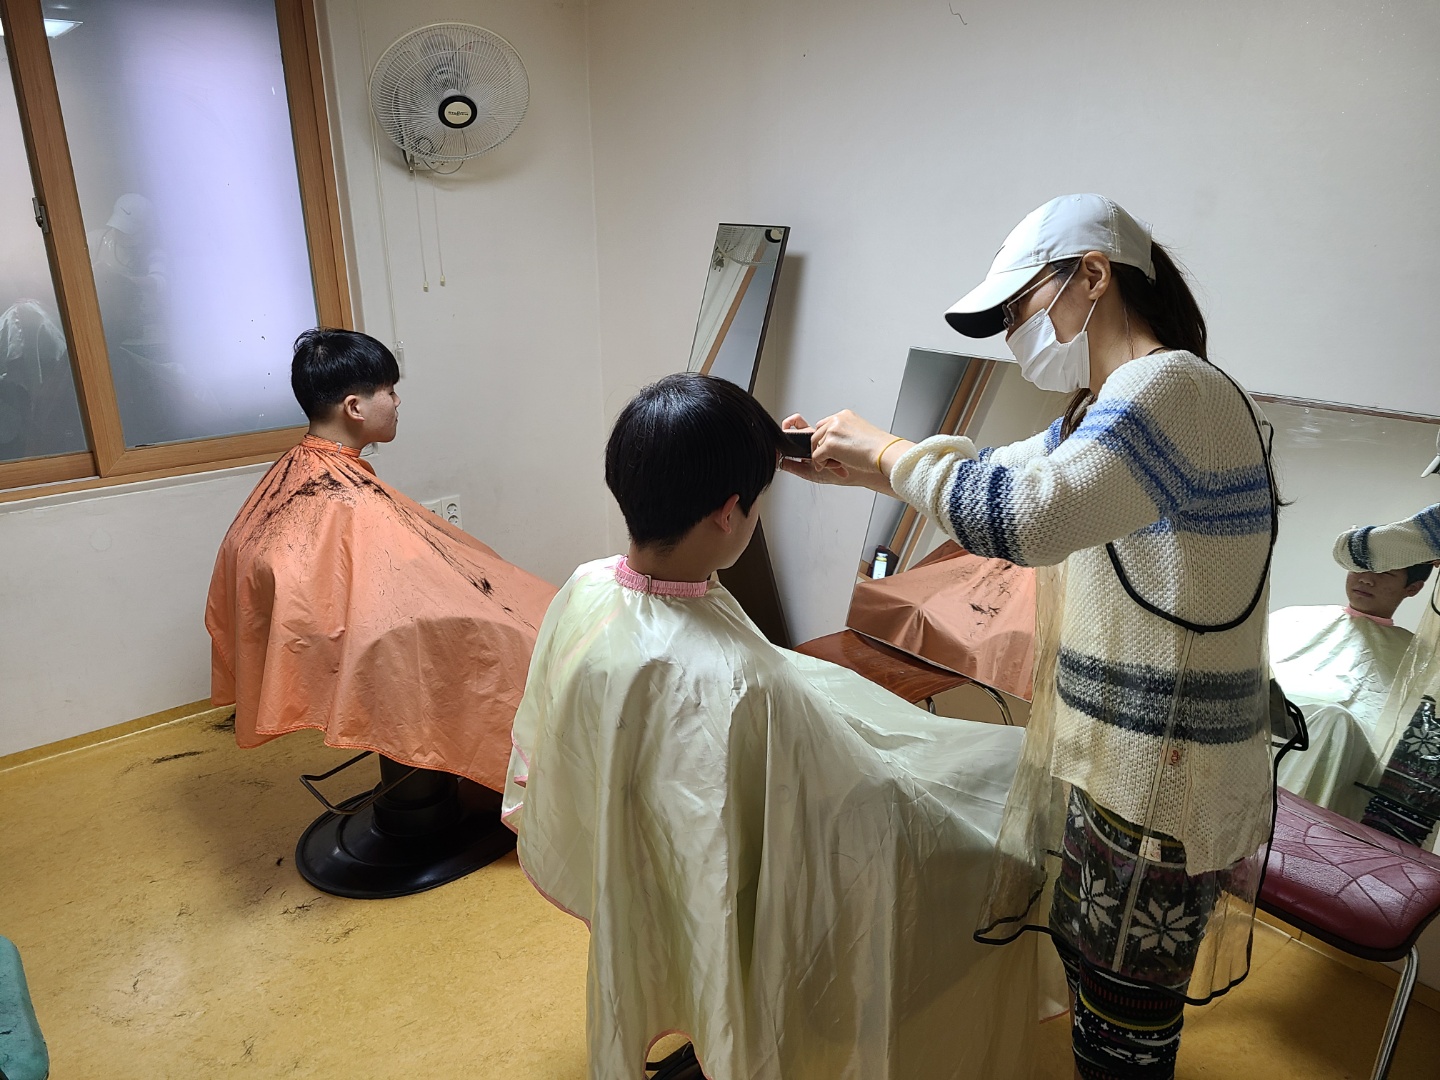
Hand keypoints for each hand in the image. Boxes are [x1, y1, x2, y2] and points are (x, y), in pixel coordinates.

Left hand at [777, 410, 905, 494]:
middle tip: (831, 460)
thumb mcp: (859, 433)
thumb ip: (845, 434)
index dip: (825, 440)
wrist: (885, 453)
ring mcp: (832, 432)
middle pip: (817, 435)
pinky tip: (835, 467)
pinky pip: (817, 457)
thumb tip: (836, 444)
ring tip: (837, 464)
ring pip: (815, 446)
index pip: (824, 426)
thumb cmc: (878, 447)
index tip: (830, 450)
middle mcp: (837, 420)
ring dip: (823, 458)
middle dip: (822, 449)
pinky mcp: (829, 445)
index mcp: (844, 416)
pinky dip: (823, 465)